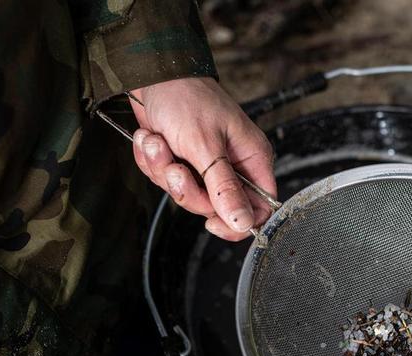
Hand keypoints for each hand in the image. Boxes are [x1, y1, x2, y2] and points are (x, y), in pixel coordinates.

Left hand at [129, 77, 275, 240]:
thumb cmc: (186, 98)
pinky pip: (167, 182)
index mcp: (252, 160)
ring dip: (163, 170)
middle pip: (215, 208)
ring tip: (158, 142)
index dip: (236, 223)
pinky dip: (153, 162)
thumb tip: (243, 223)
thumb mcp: (206, 146)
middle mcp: (233, 166)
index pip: (258, 209)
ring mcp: (206, 166)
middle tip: (175, 166)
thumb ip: (224, 188)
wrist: (153, 76)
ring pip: (187, 195)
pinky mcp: (183, 163)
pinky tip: (152, 140)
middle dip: (186, 188)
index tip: (210, 221)